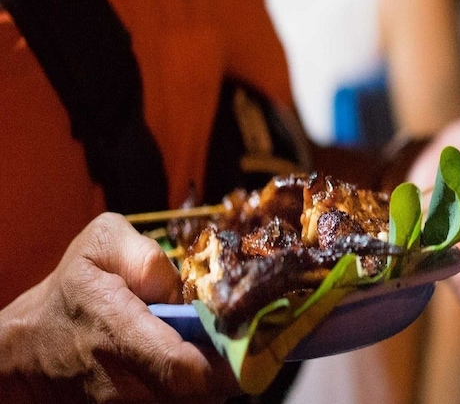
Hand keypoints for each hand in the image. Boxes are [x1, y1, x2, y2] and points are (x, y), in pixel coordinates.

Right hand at [0, 213, 237, 402]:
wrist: (29, 349)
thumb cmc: (71, 291)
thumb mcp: (98, 246)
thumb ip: (146, 255)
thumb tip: (181, 285)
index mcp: (115, 328)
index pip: (181, 367)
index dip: (226, 364)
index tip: (254, 342)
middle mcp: (119, 379)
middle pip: (197, 395)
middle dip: (230, 371)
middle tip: (248, 343)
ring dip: (213, 384)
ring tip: (218, 352)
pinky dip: (194, 392)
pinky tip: (195, 368)